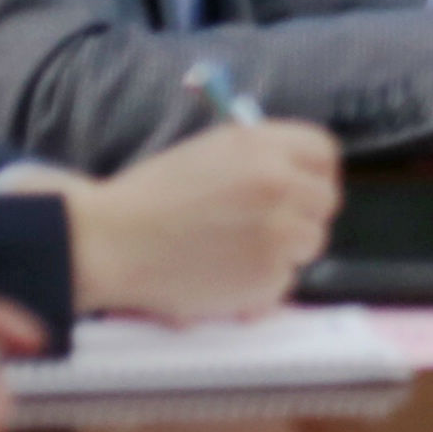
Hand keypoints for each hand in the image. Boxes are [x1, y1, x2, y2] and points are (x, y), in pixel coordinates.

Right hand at [62, 119, 340, 321]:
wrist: (107, 243)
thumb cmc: (149, 198)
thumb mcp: (210, 152)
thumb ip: (261, 157)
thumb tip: (301, 174)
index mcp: (263, 146)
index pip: (323, 153)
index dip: (313, 172)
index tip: (301, 187)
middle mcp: (279, 184)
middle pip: (325, 200)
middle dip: (302, 214)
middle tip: (267, 226)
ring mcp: (278, 232)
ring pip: (310, 243)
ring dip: (282, 251)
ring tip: (232, 251)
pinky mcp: (267, 276)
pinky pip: (285, 280)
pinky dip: (260, 284)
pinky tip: (221, 275)